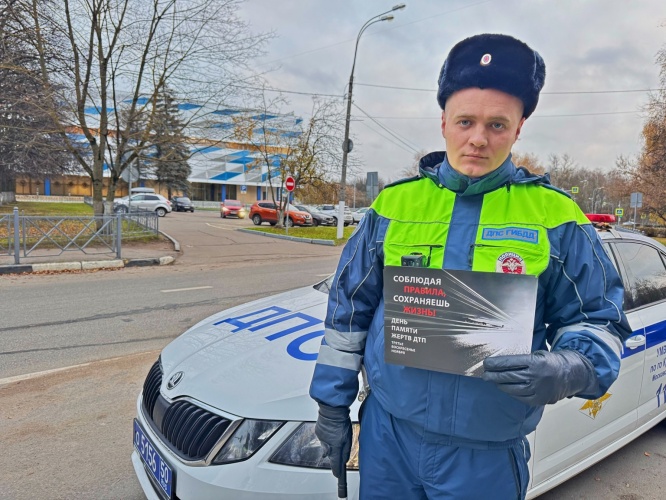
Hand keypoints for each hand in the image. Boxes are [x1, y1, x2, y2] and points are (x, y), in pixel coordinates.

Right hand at [315, 404, 351, 478]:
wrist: (331, 410)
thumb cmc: (341, 421)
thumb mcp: (348, 437)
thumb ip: (346, 450)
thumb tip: (344, 459)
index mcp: (335, 446)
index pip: (335, 464)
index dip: (337, 471)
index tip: (337, 475)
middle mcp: (327, 445)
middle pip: (330, 455)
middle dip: (334, 453)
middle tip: (338, 446)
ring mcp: (321, 439)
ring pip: (326, 446)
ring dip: (331, 443)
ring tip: (335, 433)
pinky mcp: (317, 433)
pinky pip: (323, 438)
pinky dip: (326, 436)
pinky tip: (330, 430)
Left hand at [482, 349, 598, 405]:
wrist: (571, 374)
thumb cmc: (550, 362)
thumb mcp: (537, 355)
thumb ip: (522, 360)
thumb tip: (499, 363)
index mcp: (535, 362)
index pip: (510, 362)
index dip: (496, 363)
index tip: (486, 363)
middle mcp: (536, 376)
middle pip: (508, 376)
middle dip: (494, 376)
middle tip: (484, 375)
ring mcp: (538, 390)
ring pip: (512, 389)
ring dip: (500, 385)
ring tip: (493, 381)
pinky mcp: (539, 400)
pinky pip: (520, 397)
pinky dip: (511, 393)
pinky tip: (506, 389)